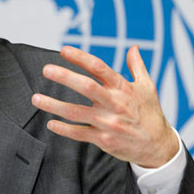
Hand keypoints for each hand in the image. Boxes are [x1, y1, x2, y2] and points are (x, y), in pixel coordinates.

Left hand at [31, 45, 177, 167]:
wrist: (158, 147)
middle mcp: (115, 104)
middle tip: (46, 69)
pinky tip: (50, 123)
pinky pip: (79, 133)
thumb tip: (133, 47)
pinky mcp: (104, 140)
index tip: (64, 50)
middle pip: (87, 87)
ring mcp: (108, 123)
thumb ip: (137, 66)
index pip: (100, 68)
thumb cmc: (150, 113)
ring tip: (35, 98)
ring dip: (54, 105)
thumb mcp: (148, 87)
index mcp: (123, 88)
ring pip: (76, 112)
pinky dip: (64, 129)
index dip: (81, 58)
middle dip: (65, 77)